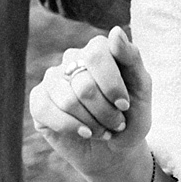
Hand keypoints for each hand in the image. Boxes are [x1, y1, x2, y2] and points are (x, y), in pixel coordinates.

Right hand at [30, 26, 153, 181]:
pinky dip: (70, 127)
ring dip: (91, 123)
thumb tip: (115, 31)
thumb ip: (132, 58)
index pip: (96, 53)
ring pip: (67, 100)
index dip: (112, 85)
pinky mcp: (38, 100)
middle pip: (84, 84)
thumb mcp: (142, 89)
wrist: (115, 150)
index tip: (125, 106)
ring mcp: (53, 78)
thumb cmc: (131, 117)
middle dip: (105, 112)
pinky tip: (84, 133)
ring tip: (102, 130)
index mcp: (98, 49)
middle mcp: (72, 58)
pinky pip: (46, 110)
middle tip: (116, 124)